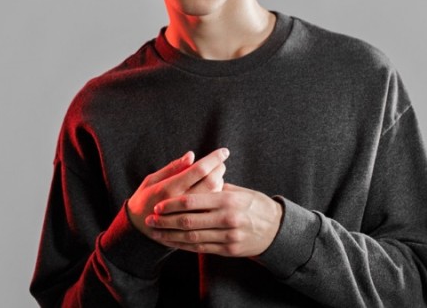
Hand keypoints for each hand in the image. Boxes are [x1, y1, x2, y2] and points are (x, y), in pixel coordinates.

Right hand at [127, 148, 228, 237]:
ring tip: (215, 176)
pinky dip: (216, 197)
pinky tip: (213, 192)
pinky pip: (211, 210)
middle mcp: (179, 203)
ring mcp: (188, 216)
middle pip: (210, 183)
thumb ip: (172, 168)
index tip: (224, 151)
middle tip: (220, 163)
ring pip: (214, 197)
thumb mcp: (151, 180)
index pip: (197, 170)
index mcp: (168, 188)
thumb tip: (191, 155)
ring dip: (219, 183)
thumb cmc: (144, 199)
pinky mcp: (192, 225)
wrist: (137, 230)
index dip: (213, 159)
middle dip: (219, 169)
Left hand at [145, 183, 282, 256]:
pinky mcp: (228, 250)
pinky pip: (201, 248)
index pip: (193, 201)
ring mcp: (228, 236)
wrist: (276, 230)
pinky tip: (172, 242)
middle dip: (166, 221)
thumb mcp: (240, 192)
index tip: (157, 205)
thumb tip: (197, 176)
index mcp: (228, 200)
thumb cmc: (255, 205)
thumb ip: (218, 187)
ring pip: (192, 237)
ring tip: (156, 232)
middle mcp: (227, 219)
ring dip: (170, 235)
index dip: (172, 204)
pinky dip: (184, 246)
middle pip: (189, 221)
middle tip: (150, 219)